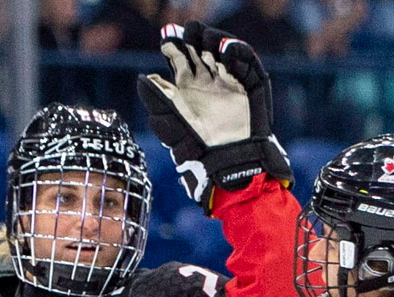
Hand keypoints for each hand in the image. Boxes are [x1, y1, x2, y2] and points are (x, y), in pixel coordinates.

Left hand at [138, 21, 291, 210]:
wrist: (228, 164)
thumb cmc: (196, 149)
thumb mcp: (171, 125)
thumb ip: (158, 101)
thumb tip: (144, 77)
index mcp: (186, 86)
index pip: (178, 57)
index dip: (172, 45)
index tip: (166, 40)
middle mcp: (207, 80)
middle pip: (199, 48)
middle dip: (193, 38)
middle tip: (188, 35)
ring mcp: (228, 80)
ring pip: (220, 51)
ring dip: (213, 42)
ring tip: (205, 42)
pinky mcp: (250, 85)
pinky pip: (246, 63)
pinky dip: (236, 54)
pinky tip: (224, 53)